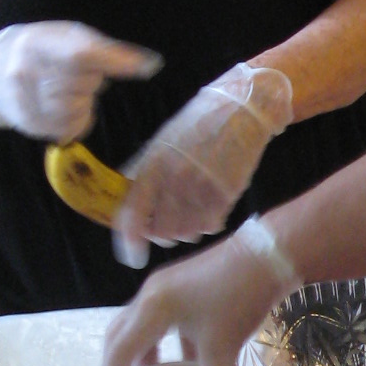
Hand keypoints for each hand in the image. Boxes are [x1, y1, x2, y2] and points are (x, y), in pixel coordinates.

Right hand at [0, 22, 160, 141]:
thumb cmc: (32, 51)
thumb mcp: (57, 36)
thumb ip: (98, 46)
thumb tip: (148, 63)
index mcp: (35, 40)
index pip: (82, 52)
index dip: (117, 60)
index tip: (149, 66)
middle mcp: (26, 70)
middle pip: (87, 82)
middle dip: (92, 79)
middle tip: (74, 72)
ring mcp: (25, 101)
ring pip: (82, 107)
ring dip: (84, 100)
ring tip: (64, 89)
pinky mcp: (30, 124)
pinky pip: (72, 127)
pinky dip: (77, 119)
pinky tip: (60, 107)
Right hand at [95, 216, 299, 365]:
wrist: (268, 255)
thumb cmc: (238, 297)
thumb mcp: (224, 347)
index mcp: (152, 309)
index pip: (120, 351)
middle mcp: (151, 296)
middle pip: (121, 334)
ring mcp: (168, 289)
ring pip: (143, 327)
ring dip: (142, 355)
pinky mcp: (186, 287)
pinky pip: (166, 322)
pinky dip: (168, 346)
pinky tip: (185, 365)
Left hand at [111, 64, 293, 267]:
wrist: (242, 107)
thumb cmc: (199, 123)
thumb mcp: (163, 140)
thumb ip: (143, 172)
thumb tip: (124, 204)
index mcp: (153, 164)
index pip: (131, 215)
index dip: (129, 242)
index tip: (133, 258)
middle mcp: (174, 179)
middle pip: (160, 232)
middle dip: (162, 235)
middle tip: (168, 227)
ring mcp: (201, 188)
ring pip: (186, 233)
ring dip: (186, 230)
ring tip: (192, 211)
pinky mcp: (226, 193)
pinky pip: (210, 226)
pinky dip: (207, 223)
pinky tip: (210, 206)